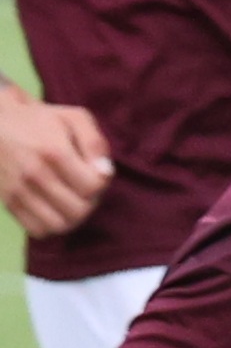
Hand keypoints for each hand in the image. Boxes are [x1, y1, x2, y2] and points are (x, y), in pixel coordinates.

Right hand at [0, 88, 112, 242]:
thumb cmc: (39, 121)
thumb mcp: (73, 118)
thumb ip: (95, 143)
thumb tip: (105, 172)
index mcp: (54, 152)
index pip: (93, 187)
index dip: (102, 182)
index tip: (95, 172)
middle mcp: (34, 175)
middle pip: (79, 210)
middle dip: (91, 201)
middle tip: (86, 188)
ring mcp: (18, 191)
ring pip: (59, 225)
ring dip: (74, 217)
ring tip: (72, 199)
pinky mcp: (8, 202)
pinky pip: (38, 230)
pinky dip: (53, 225)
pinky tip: (55, 208)